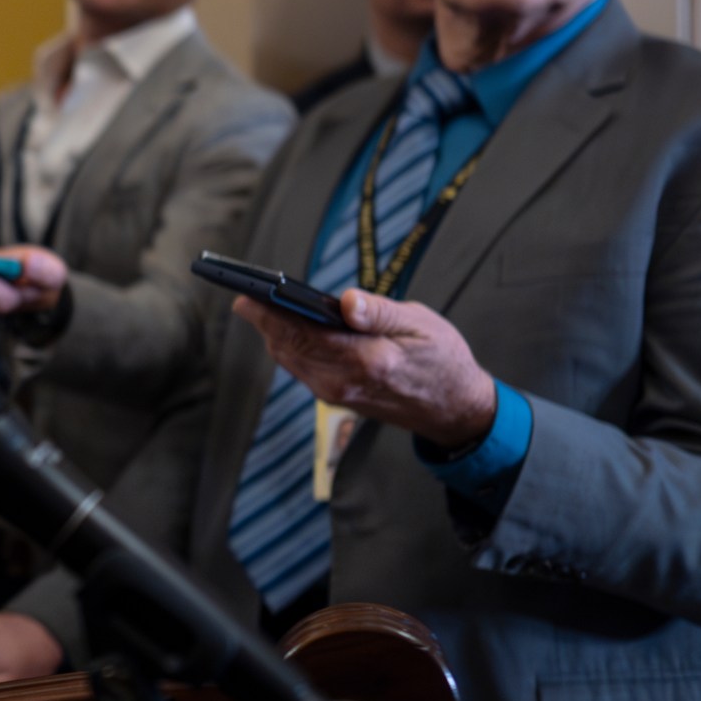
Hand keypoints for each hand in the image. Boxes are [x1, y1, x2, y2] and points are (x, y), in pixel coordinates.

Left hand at [231, 289, 497, 448]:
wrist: (455, 409)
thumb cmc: (442, 359)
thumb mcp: (422, 325)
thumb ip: (380, 313)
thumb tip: (347, 302)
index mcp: (368, 360)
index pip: (304, 334)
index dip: (269, 313)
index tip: (246, 293)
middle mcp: (345, 382)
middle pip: (289, 346)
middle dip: (263, 319)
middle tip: (246, 292)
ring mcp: (337, 394)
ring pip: (290, 359)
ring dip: (273, 333)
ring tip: (260, 304)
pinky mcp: (335, 398)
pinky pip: (301, 368)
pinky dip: (289, 346)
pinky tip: (286, 327)